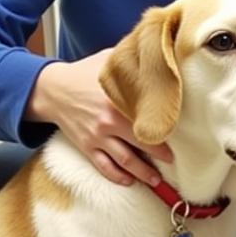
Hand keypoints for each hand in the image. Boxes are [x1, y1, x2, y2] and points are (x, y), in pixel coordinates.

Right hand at [27, 50, 172, 185]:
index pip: (148, 118)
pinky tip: (129, 181)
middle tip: (174, 161)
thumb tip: (160, 55)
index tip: (183, 135)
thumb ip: (133, 62)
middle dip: (160, 155)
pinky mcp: (86, 146)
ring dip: (142, 173)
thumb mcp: (110, 61)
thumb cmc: (85, 73)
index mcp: (119, 99)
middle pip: (141, 143)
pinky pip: (104, 166)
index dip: (166, 128)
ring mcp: (97, 136)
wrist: (53, 89)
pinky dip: (117, 176)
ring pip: (125, 161)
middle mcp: (109, 121)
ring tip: (156, 180)